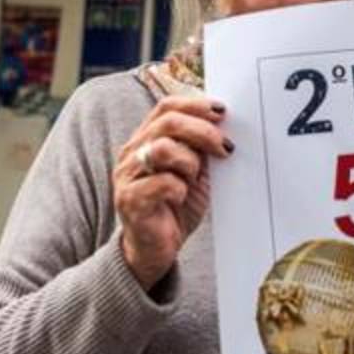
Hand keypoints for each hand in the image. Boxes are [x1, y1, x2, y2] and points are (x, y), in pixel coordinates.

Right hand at [113, 96, 232, 289]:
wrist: (157, 249)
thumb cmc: (177, 206)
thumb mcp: (194, 170)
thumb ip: (201, 147)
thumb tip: (227, 124)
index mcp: (146, 138)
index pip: (167, 107)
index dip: (196, 104)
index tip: (223, 112)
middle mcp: (132, 152)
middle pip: (167, 123)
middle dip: (203, 132)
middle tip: (225, 148)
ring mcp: (127, 176)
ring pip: (162, 149)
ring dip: (189, 162)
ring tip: (194, 179)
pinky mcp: (129, 200)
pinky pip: (162, 183)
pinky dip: (180, 189)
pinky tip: (180, 199)